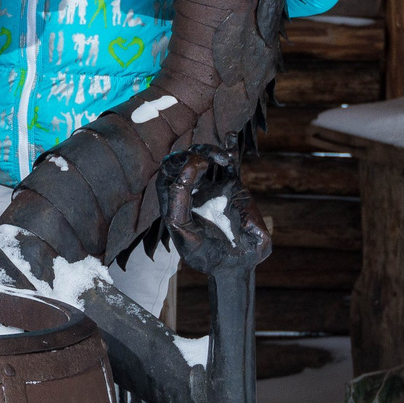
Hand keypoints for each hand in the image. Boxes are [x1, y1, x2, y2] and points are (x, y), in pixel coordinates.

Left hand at [161, 146, 270, 277]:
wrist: (231, 265)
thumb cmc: (203, 252)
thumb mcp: (181, 228)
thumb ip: (178, 199)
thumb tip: (188, 167)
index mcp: (175, 199)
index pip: (169, 171)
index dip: (177, 162)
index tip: (194, 167)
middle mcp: (193, 191)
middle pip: (188, 159)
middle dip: (196, 154)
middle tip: (206, 161)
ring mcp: (213, 188)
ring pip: (209, 158)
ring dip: (212, 151)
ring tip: (221, 159)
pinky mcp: (233, 189)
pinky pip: (231, 165)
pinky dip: (230, 150)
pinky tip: (230, 137)